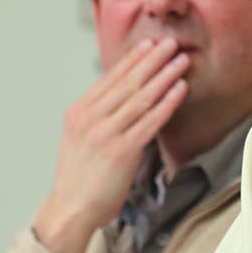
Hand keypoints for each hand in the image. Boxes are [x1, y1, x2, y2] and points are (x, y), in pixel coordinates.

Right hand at [32, 39, 189, 252]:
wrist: (71, 209)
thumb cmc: (78, 179)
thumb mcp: (79, 139)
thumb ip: (97, 118)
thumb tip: (121, 100)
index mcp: (79, 112)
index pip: (110, 78)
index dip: (133, 59)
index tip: (149, 45)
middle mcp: (91, 118)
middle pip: (128, 82)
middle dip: (152, 60)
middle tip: (170, 42)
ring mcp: (106, 133)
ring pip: (141, 97)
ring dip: (164, 75)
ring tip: (180, 61)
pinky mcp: (122, 150)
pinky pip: (150, 121)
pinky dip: (167, 102)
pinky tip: (180, 90)